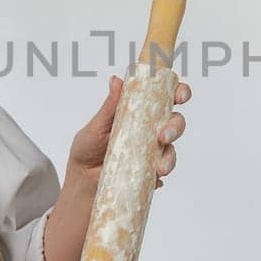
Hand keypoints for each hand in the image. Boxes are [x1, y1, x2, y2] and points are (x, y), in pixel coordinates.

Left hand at [67, 74, 191, 190]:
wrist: (80, 179)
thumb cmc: (88, 148)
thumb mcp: (97, 125)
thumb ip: (109, 105)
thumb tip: (116, 80)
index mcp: (141, 112)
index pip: (166, 97)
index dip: (179, 92)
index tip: (179, 96)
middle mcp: (150, 130)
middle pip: (176, 122)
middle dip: (176, 127)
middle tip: (164, 136)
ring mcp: (152, 151)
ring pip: (172, 150)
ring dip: (170, 157)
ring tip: (160, 168)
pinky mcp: (150, 171)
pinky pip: (162, 172)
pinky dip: (160, 176)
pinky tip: (153, 179)